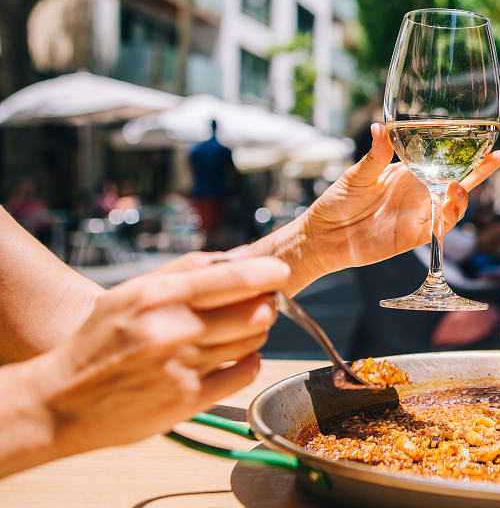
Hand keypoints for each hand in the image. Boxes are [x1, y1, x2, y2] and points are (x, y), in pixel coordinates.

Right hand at [6, 253, 287, 470]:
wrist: (60, 401)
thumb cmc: (100, 340)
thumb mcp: (132, 292)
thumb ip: (186, 271)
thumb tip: (239, 256)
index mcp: (159, 296)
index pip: (236, 278)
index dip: (269, 274)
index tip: (279, 273)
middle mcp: (173, 330)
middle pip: (256, 311)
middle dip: (265, 305)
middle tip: (258, 304)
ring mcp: (183, 367)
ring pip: (254, 341)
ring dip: (254, 334)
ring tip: (234, 332)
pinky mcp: (189, 400)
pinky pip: (245, 373)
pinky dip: (248, 362)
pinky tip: (232, 359)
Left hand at [297, 123, 499, 277]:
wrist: (324, 235)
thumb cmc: (338, 201)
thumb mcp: (357, 174)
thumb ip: (375, 155)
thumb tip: (380, 127)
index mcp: (409, 173)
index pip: (442, 161)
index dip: (465, 153)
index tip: (485, 141)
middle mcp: (419, 193)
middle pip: (458, 182)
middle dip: (480, 171)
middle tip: (496, 158)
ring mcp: (418, 215)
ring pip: (453, 206)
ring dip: (462, 196)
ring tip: (458, 186)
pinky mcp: (414, 236)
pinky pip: (439, 229)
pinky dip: (447, 219)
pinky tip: (448, 206)